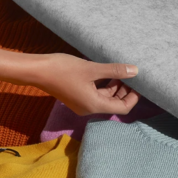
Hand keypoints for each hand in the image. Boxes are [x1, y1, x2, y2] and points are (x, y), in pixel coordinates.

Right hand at [0, 50, 139, 115]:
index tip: (140, 82)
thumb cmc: (63, 69)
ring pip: (105, 99)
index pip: (123, 108)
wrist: (38, 71)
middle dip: (125, 91)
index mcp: (95, 105)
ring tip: (121, 72)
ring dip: (115, 88)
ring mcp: (82, 104)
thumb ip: (115, 71)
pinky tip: (107, 73)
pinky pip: (96, 95)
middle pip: (115, 104)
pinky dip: (104, 86)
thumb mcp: (92, 69)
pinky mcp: (77, 97)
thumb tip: (135, 71)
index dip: (133, 96)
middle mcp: (89, 108)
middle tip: (132, 74)